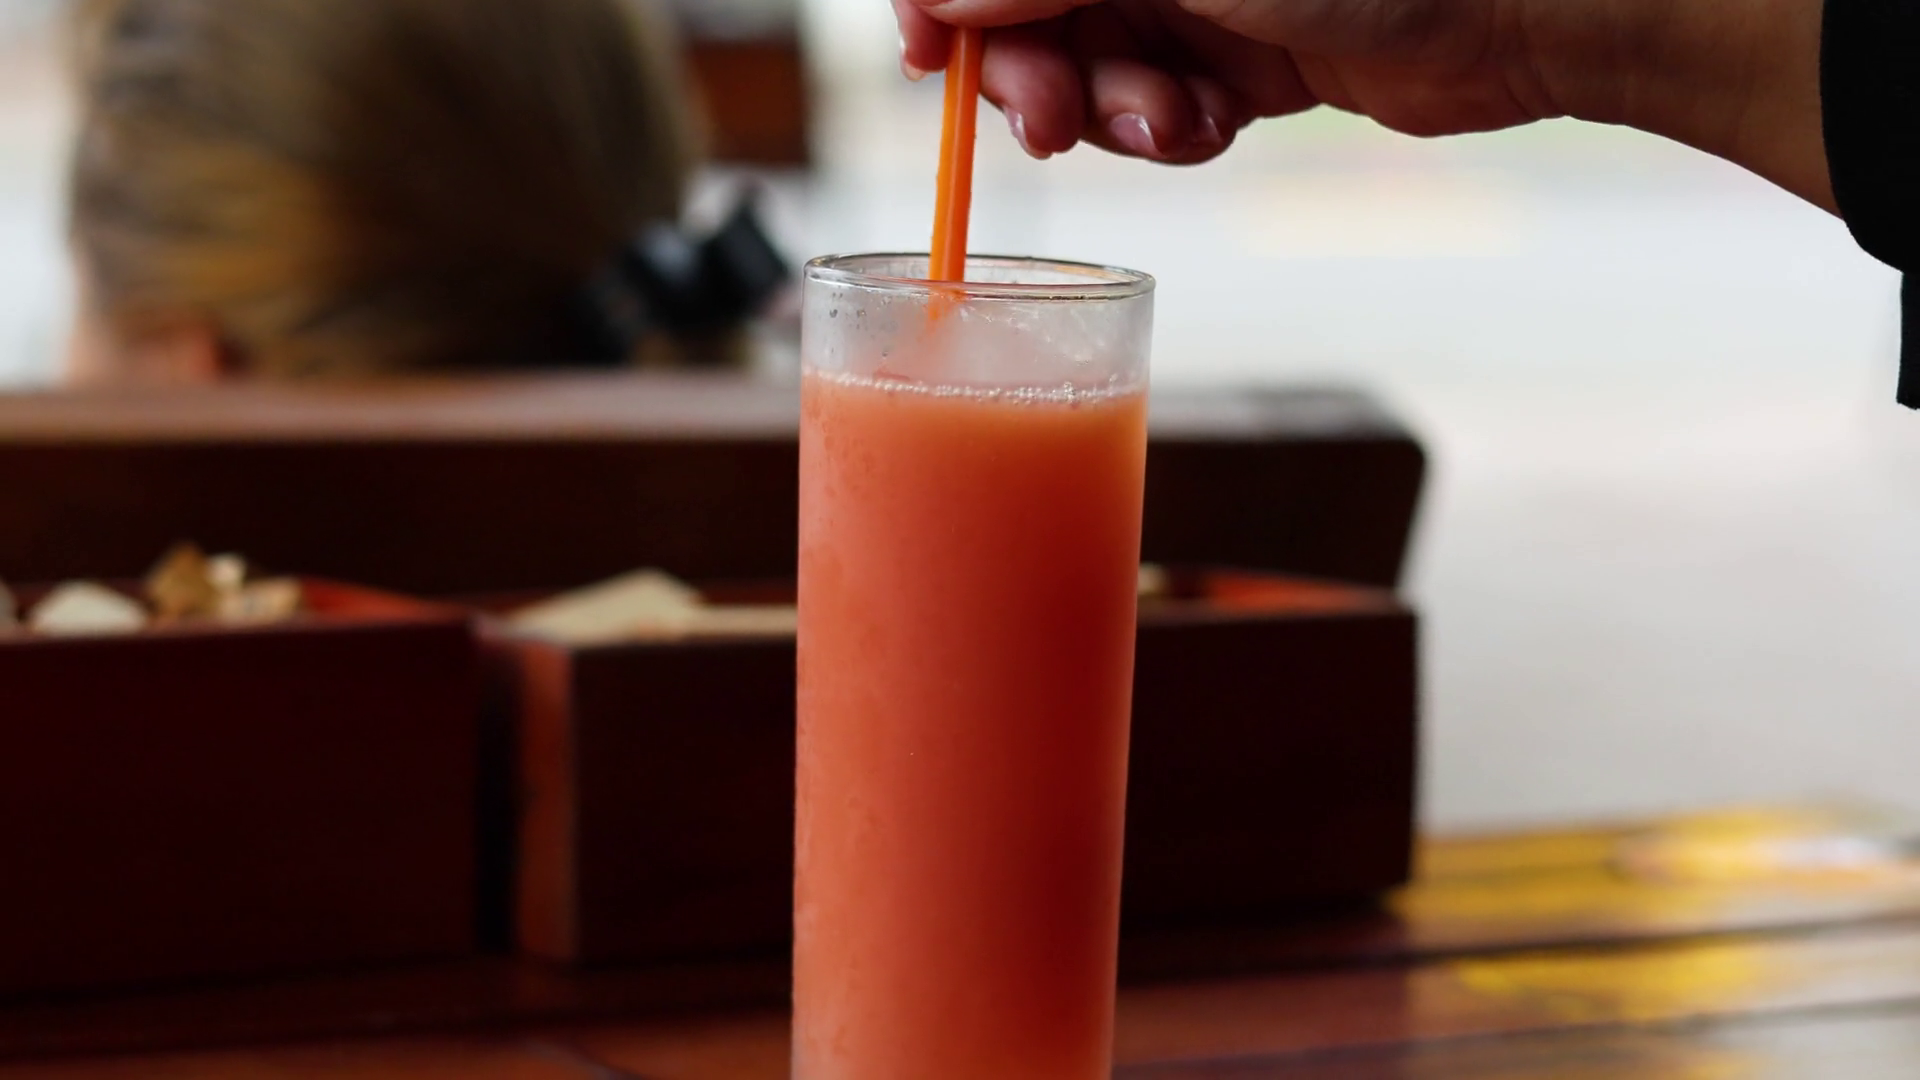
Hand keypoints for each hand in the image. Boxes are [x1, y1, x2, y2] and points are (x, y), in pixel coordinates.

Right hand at [896, 0, 1543, 165]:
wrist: (1528, 8)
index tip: (930, 56)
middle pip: (1031, 9)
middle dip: (1032, 71)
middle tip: (1051, 122)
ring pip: (1094, 68)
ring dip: (1112, 112)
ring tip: (1174, 120)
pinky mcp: (1246, 55)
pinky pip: (1162, 105)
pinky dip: (1172, 129)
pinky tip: (1213, 125)